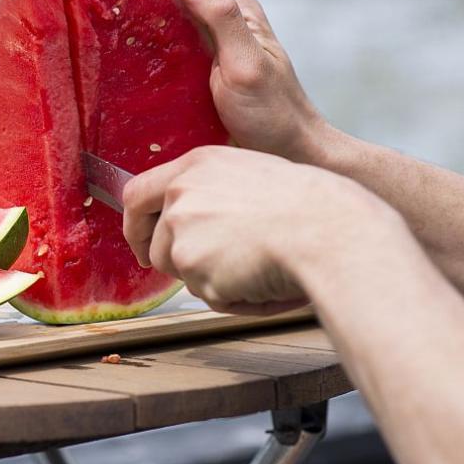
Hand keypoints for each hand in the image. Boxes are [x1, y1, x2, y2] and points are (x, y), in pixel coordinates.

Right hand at [96, 0, 328, 163]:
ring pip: (162, 19)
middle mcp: (220, 23)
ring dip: (129, 12)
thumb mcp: (246, 65)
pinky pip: (162, 50)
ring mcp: (209, 49)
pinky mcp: (197, 75)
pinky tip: (111, 54)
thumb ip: (221, 19)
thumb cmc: (272, 114)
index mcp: (235, 10)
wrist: (290, 154)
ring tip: (88, 10)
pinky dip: (136, 45)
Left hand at [122, 145, 402, 314]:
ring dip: (210, 281)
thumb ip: (214, 192)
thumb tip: (193, 221)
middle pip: (153, 243)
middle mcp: (180, 193)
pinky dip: (231, 298)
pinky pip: (206, 295)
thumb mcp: (251, 176)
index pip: (138, 193)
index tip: (140, 241)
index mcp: (196, 165)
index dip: (135, 224)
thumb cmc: (308, 206)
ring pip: (181, 273)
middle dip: (172, 264)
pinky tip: (261, 281)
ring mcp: (181, 227)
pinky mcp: (190, 262)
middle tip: (200, 273)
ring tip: (255, 268)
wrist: (327, 229)